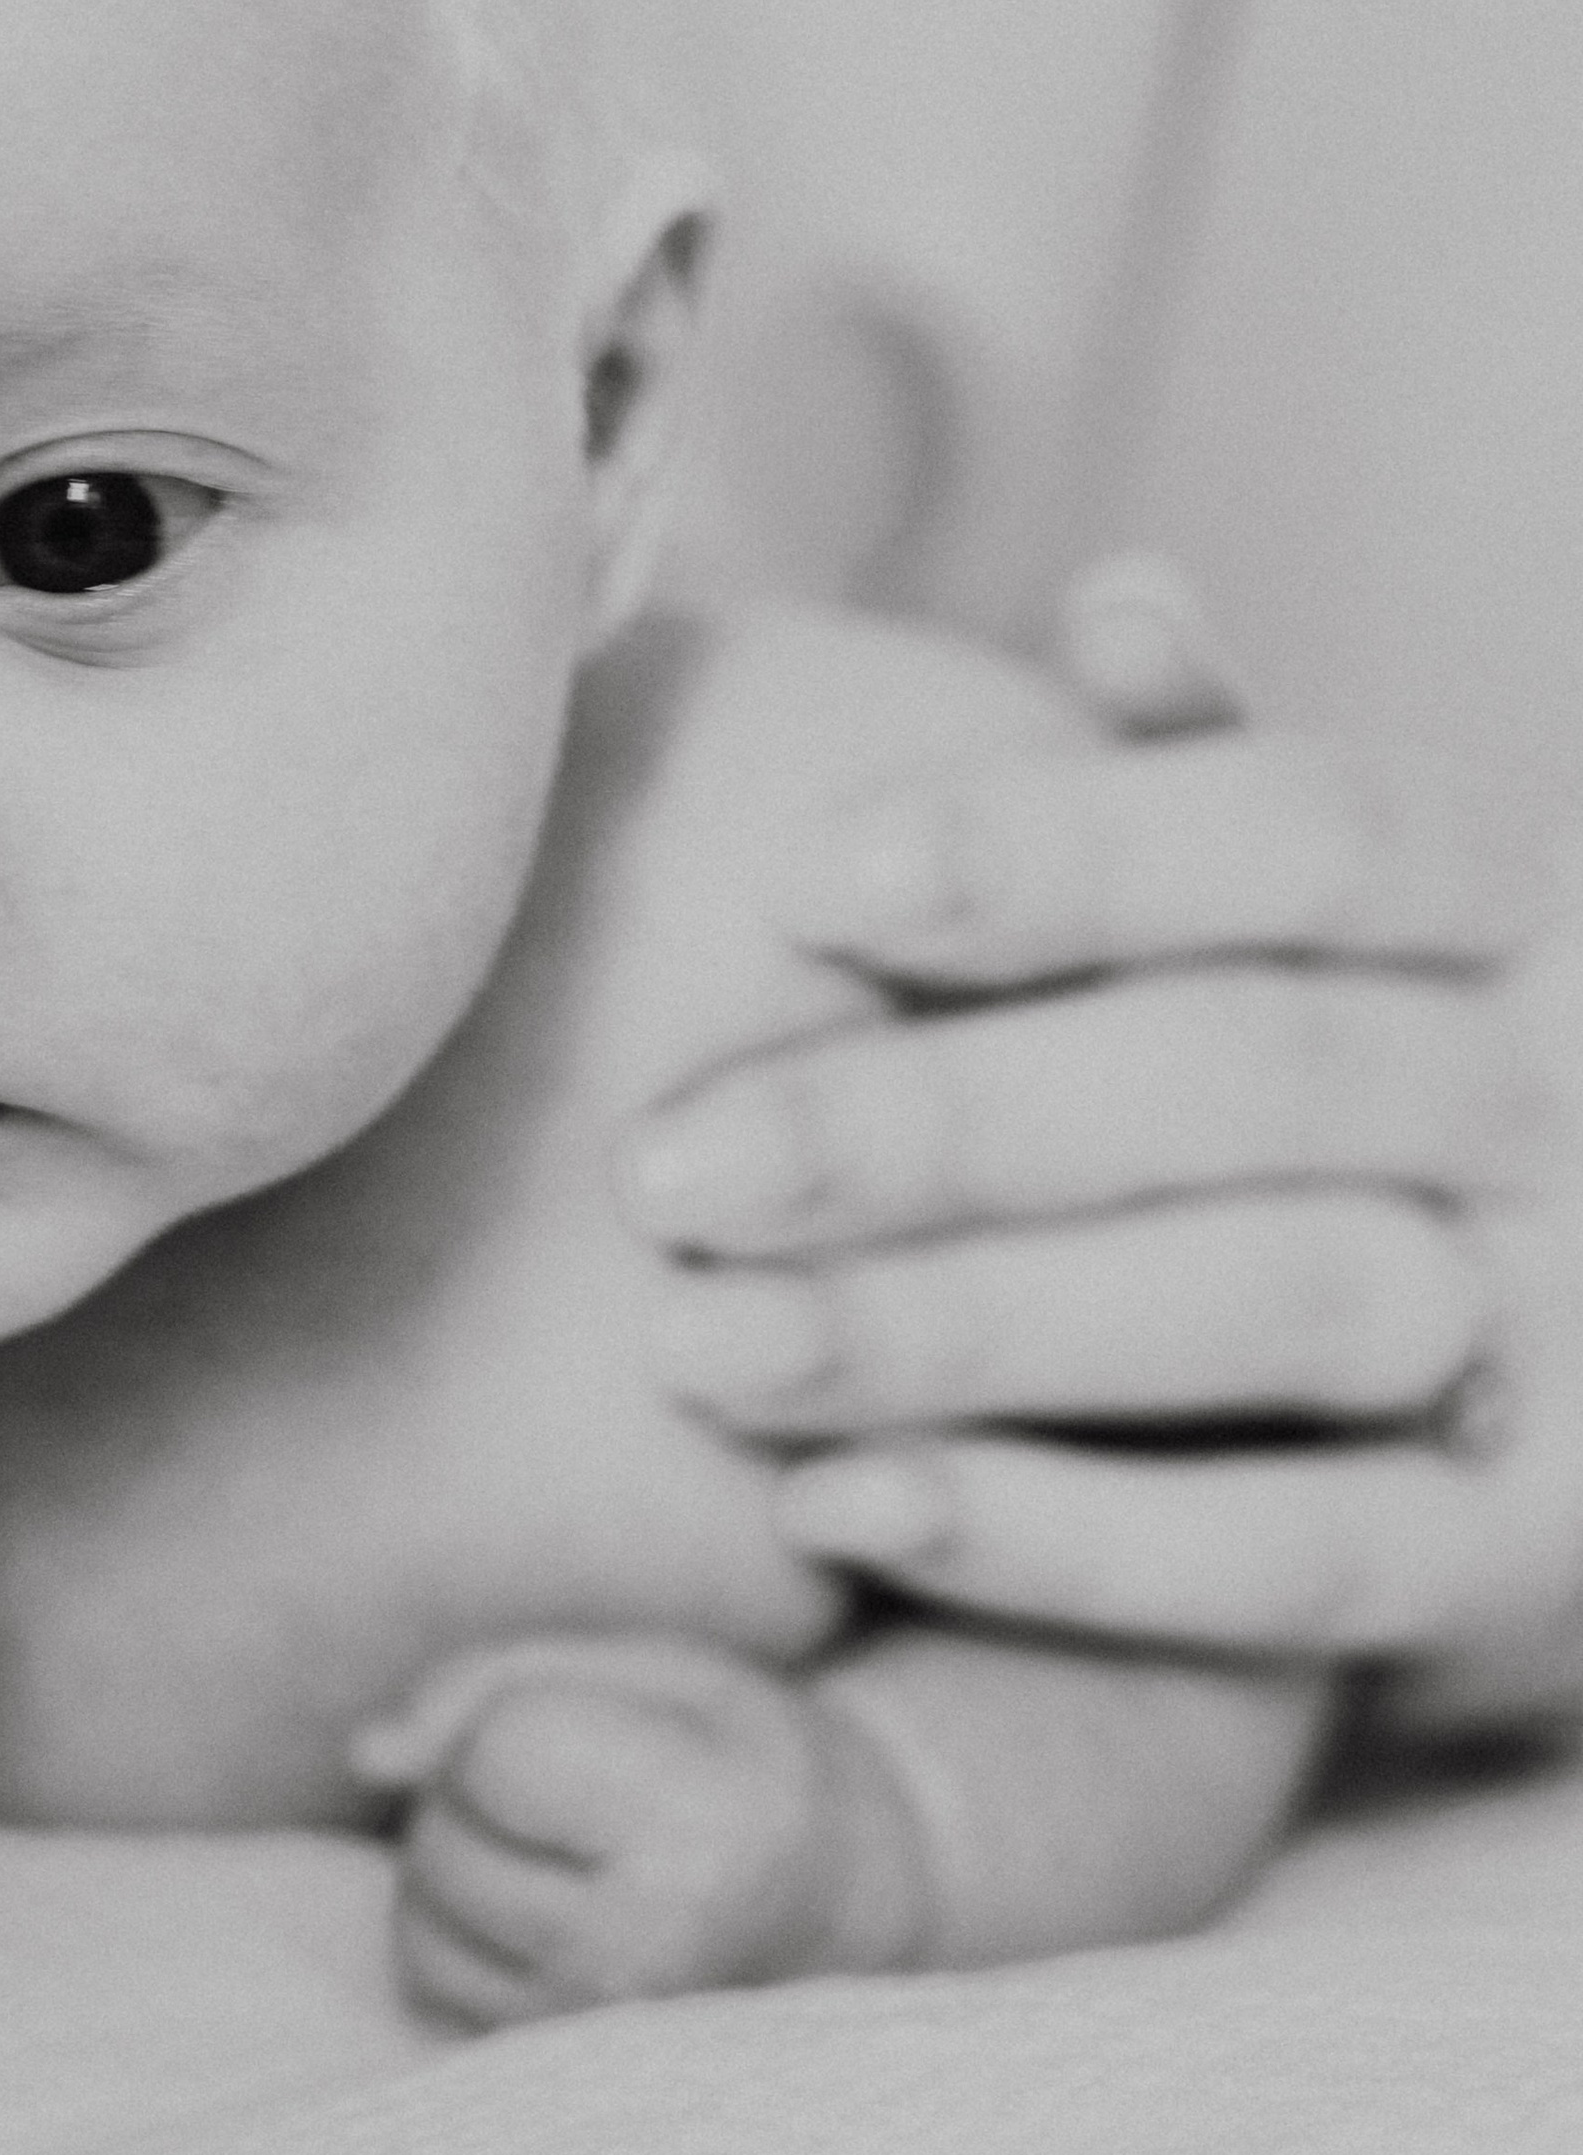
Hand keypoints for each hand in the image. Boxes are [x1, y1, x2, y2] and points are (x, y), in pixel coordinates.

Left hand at [355, 1632, 926, 2023]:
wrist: (838, 1906)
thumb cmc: (736, 1758)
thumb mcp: (654, 1668)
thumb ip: (498, 1680)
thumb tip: (366, 1756)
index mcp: (701, 1834)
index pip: (495, 1754)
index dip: (515, 1716)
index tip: (604, 1732)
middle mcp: (650, 1962)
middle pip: (443, 1844)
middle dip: (472, 1792)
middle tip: (580, 1790)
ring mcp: (598, 2043)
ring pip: (417, 1925)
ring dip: (451, 1866)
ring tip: (560, 1850)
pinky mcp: (555, 2086)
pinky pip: (427, 1989)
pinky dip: (455, 1936)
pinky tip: (543, 1915)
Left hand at [619, 559, 1582, 1731]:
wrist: (1504, 1400)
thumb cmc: (1286, 1102)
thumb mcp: (1277, 927)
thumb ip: (1190, 789)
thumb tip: (1119, 596)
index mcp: (1488, 908)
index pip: (1318, 826)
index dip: (1066, 848)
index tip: (800, 884)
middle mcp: (1552, 1099)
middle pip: (1267, 1070)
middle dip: (941, 1119)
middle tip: (662, 1167)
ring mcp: (1563, 1329)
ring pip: (1281, 1300)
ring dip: (966, 1324)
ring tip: (698, 1342)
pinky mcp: (1521, 1558)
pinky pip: (1300, 1556)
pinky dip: (1057, 1536)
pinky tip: (829, 1504)